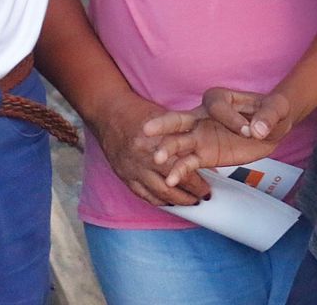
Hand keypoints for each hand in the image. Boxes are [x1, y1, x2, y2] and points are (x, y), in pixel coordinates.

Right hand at [89, 93, 210, 206]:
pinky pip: (142, 195)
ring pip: (158, 194)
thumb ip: (181, 138)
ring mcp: (132, 169)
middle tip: (203, 198)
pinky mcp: (123, 175)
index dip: (197, 182)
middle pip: (171, 186)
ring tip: (190, 203)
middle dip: (190, 195)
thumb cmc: (139, 112)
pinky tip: (168, 202)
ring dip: (176, 202)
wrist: (108, 113)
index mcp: (156, 143)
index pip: (182, 170)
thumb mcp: (166, 119)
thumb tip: (201, 158)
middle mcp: (143, 159)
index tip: (208, 186)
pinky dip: (157, 201)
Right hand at [142, 87, 293, 185]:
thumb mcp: (275, 109)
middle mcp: (202, 116)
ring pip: (178, 143)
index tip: (249, 130)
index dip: (231, 118)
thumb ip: (267, 116)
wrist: (270, 128)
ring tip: (158, 158)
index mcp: (218, 99)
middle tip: (148, 129)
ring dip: (168, 150)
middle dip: (165, 124)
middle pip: (180, 118)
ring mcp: (200, 137)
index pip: (217, 106)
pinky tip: (171, 180)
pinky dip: (180, 171)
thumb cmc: (270, 112)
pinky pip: (188, 163)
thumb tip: (258, 130)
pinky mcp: (203, 155)